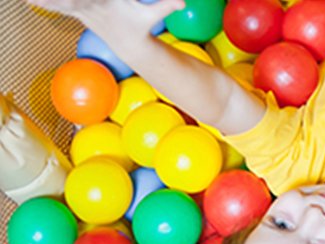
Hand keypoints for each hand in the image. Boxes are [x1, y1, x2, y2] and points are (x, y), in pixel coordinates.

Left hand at [25, 0, 183, 47]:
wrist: (130, 46)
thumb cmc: (140, 27)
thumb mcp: (153, 17)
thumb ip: (166, 7)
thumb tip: (183, 2)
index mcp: (108, 4)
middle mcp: (92, 7)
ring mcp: (83, 10)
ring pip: (62, 2)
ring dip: (47, 1)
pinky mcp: (78, 12)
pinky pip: (59, 6)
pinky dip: (46, 4)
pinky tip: (30, 1)